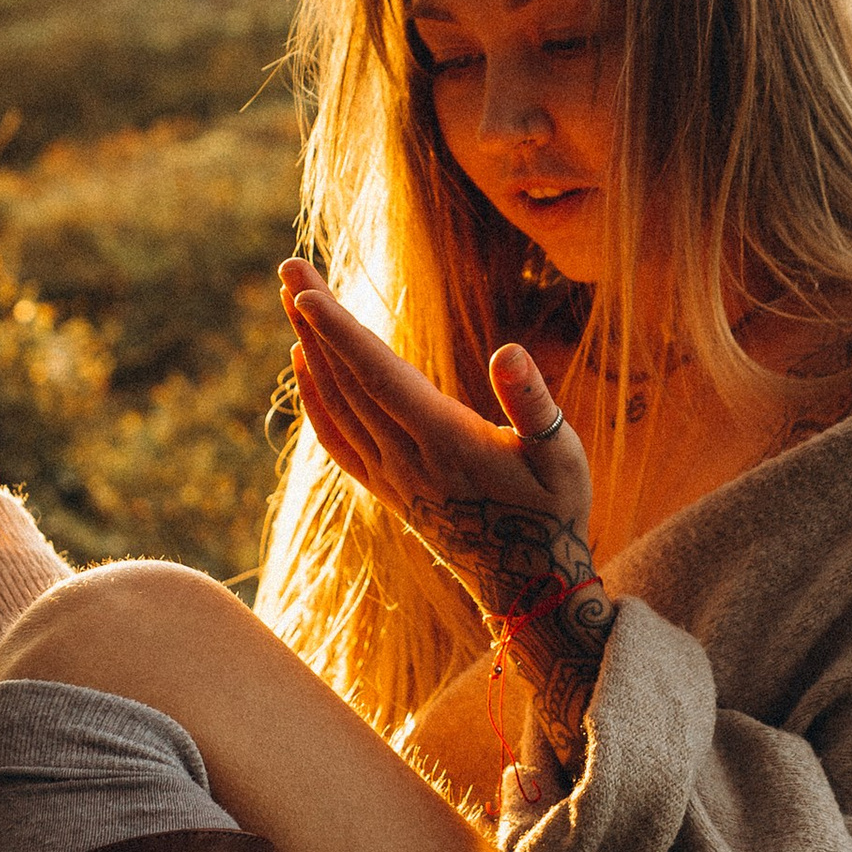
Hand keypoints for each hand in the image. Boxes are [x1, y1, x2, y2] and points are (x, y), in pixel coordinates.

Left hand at [280, 257, 616, 767]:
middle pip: (345, 381)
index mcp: (445, 442)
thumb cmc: (555, 511)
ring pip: (335, 405)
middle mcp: (406, 459)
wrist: (529, 586)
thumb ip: (534, 403)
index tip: (305, 292)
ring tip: (292, 297)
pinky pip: (336, 439)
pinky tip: (304, 367)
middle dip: (313, 321)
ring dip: (309, 349)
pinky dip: (314, 399)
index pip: (379, 378)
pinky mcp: (387, 490)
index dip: (340, 333)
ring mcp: (391, 477)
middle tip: (289, 265)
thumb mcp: (563, 455)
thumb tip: (508, 350)